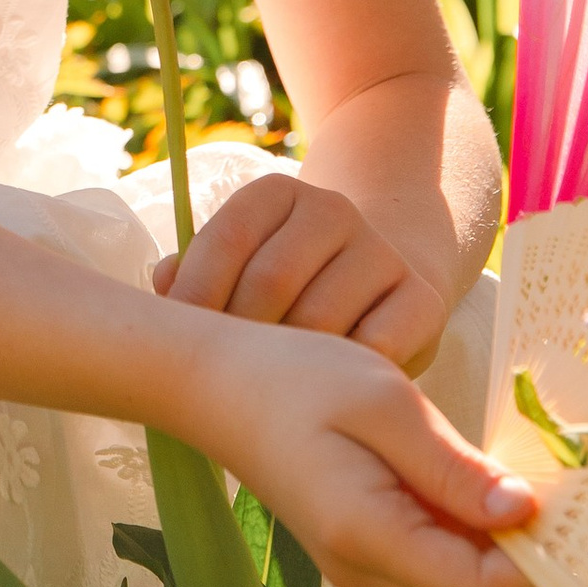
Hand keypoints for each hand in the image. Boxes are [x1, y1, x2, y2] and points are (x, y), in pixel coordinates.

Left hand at [152, 169, 447, 369]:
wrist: (383, 278)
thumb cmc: (290, 282)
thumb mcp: (244, 262)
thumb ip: (199, 270)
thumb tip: (165, 282)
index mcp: (277, 194)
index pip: (226, 238)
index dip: (194, 295)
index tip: (178, 343)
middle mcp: (332, 210)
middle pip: (270, 281)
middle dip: (239, 336)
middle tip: (222, 377)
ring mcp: (381, 252)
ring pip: (319, 319)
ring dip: (288, 363)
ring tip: (264, 393)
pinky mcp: (422, 298)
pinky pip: (375, 348)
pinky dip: (344, 375)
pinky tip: (324, 392)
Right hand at [186, 316, 536, 586]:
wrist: (215, 384)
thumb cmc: (295, 378)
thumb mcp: (385, 403)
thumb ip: (453, 467)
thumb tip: (526, 514)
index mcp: (368, 536)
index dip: (537, 557)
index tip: (563, 498)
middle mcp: (365, 572)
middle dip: (527, 557)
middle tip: (544, 482)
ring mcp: (360, 569)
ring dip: (498, 548)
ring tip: (503, 473)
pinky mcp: (359, 552)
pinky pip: (435, 567)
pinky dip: (466, 537)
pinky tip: (465, 481)